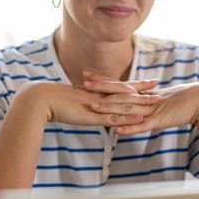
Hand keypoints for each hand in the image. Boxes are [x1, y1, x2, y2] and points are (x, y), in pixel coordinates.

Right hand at [15, 77, 159, 127]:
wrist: (41, 101)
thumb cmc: (51, 103)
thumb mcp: (69, 104)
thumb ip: (80, 105)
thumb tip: (86, 107)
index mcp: (92, 91)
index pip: (115, 85)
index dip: (129, 83)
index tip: (141, 80)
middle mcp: (97, 95)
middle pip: (123, 89)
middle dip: (141, 87)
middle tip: (156, 82)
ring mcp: (97, 104)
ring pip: (123, 102)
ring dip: (141, 102)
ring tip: (157, 100)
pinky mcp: (94, 115)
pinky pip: (115, 117)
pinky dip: (129, 117)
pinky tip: (141, 118)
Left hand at [83, 73, 198, 134]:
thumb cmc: (182, 101)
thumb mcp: (160, 103)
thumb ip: (147, 104)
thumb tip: (136, 105)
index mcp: (143, 93)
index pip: (119, 86)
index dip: (102, 81)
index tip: (86, 76)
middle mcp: (144, 99)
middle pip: (119, 93)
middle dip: (100, 89)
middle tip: (82, 84)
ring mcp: (151, 109)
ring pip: (126, 109)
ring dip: (109, 109)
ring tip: (92, 108)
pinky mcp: (159, 121)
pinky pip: (142, 125)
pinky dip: (130, 128)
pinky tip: (117, 131)